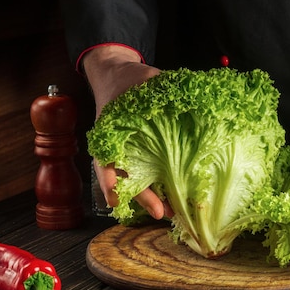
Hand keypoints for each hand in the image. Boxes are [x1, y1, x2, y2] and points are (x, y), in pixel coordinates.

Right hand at [84, 45, 170, 218]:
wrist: (118, 76)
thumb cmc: (127, 79)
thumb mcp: (142, 78)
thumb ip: (159, 85)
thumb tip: (184, 91)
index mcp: (109, 133)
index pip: (105, 160)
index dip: (110, 180)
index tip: (115, 198)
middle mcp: (116, 147)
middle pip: (125, 179)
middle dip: (143, 198)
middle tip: (161, 213)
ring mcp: (130, 152)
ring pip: (139, 181)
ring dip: (155, 198)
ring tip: (173, 213)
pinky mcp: (145, 153)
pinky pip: (152, 173)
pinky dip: (163, 187)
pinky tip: (178, 198)